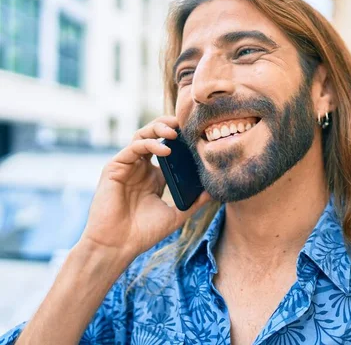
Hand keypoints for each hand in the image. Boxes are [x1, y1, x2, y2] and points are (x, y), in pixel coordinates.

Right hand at [79, 116, 210, 260]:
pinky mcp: (114, 168)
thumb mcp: (176, 215)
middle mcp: (140, 168)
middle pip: (153, 136)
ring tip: (175, 131)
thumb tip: (215, 191)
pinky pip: (133, 148)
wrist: (117, 246)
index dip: (181, 140)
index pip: (168, 149)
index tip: (197, 136)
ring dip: (158, 129)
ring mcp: (127, 166)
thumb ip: (194, 202)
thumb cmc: (143, 232)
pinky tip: (165, 150)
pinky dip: (149, 144)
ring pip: (141, 136)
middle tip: (184, 124)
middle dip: (168, 126)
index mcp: (154, 176)